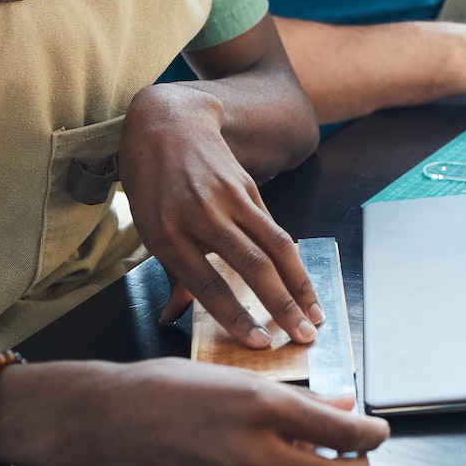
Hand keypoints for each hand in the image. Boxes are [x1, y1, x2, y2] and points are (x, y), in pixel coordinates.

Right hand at [20, 359, 389, 465]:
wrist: (107, 421)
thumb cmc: (168, 386)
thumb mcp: (236, 377)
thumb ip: (296, 398)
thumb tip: (342, 405)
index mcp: (261, 407)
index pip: (341, 433)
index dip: (371, 435)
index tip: (379, 430)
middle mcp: (252, 452)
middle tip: (360, 452)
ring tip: (323, 455)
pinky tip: (277, 462)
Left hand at [117, 83, 321, 349]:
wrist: (167, 123)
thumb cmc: (152, 183)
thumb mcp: (149, 228)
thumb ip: (173, 273)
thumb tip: (176, 315)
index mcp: (167, 234)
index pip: (206, 284)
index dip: (235, 316)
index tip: (260, 342)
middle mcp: (201, 216)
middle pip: (251, 265)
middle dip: (281, 305)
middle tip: (303, 336)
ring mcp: (228, 198)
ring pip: (275, 245)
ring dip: (300, 284)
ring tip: (316, 314)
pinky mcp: (248, 187)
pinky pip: (274, 229)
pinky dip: (292, 260)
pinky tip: (304, 283)